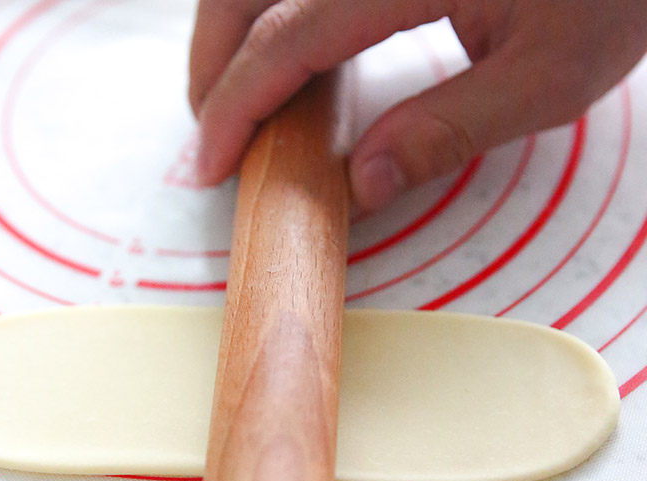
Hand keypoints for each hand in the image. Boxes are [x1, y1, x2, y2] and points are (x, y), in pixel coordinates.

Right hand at [190, 0, 646, 211]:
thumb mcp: (547, 77)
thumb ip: (447, 130)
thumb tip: (364, 184)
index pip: (288, 39)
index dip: (238, 104)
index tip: (213, 162)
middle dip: (213, 64)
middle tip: (214, 134)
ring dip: (230, 29)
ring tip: (237, 95)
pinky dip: (269, 9)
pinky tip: (281, 45)